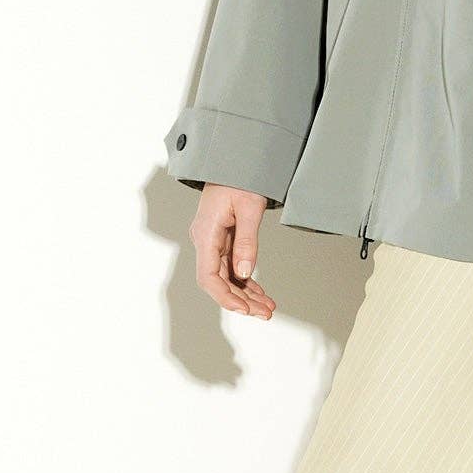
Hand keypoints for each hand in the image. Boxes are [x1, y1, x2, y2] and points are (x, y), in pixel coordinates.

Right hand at [190, 186, 275, 319]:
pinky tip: (260, 293)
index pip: (208, 276)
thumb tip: (245, 273)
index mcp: (205, 234)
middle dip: (241, 300)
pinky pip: (232, 267)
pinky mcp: (221, 240)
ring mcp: (212, 241)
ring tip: (268, 307)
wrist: (233, 160)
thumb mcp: (248, 208)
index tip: (245, 309)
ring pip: (226, 277)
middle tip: (266, 313)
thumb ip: (247, 241)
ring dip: (246, 294)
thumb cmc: (239, 178)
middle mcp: (205, 240)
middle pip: (218, 281)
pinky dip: (246, 281)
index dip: (225, 297)